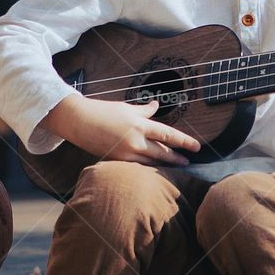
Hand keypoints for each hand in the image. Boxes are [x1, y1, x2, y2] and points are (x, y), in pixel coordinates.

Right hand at [40, 93, 201, 165]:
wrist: (78, 121)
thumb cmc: (103, 111)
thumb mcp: (126, 108)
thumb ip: (144, 110)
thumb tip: (156, 106)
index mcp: (140, 125)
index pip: (168, 134)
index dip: (184, 141)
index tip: (196, 147)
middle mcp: (135, 141)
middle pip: (162, 152)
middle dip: (176, 157)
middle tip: (188, 161)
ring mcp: (125, 153)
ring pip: (150, 161)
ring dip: (163, 164)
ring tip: (176, 166)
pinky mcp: (116, 160)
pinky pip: (136, 165)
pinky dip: (146, 166)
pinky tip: (154, 168)